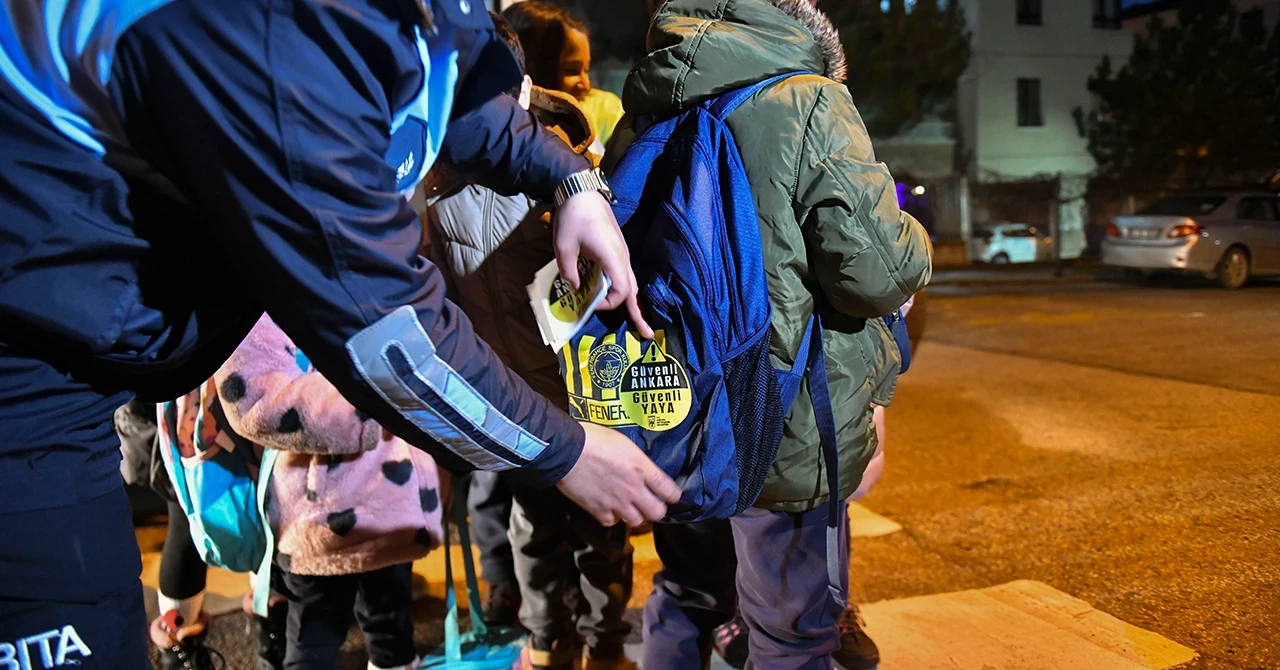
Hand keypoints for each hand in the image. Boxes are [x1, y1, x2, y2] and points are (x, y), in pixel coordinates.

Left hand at [553, 191, 653, 338]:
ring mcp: (622, 252)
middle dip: (639, 313)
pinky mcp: (616, 248)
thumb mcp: (564, 248)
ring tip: (638, 319)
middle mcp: (622, 257)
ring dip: (632, 301)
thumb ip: (569, 273)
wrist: (581, 191)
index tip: (588, 301)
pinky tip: (615, 294)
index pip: (621, 291)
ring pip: (631, 282)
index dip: (607, 304)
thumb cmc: (573, 218)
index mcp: (613, 258)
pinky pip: (623, 274)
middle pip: (634, 290)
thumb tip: (575, 291)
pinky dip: (623, 288)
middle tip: (647, 334)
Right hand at [557, 422, 680, 525]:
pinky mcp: (598, 510)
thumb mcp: (624, 443)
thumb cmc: (592, 439)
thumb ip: (637, 460)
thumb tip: (642, 468)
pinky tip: (609, 508)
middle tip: (650, 503)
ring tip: (629, 506)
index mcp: (641, 468)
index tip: (670, 495)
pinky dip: (612, 517)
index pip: (669, 491)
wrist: (566, 450)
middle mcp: (633, 488)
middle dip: (656, 509)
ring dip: (634, 514)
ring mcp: (616, 501)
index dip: (672, 495)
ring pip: (636, 521)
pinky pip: (612, 522)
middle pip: (657, 513)